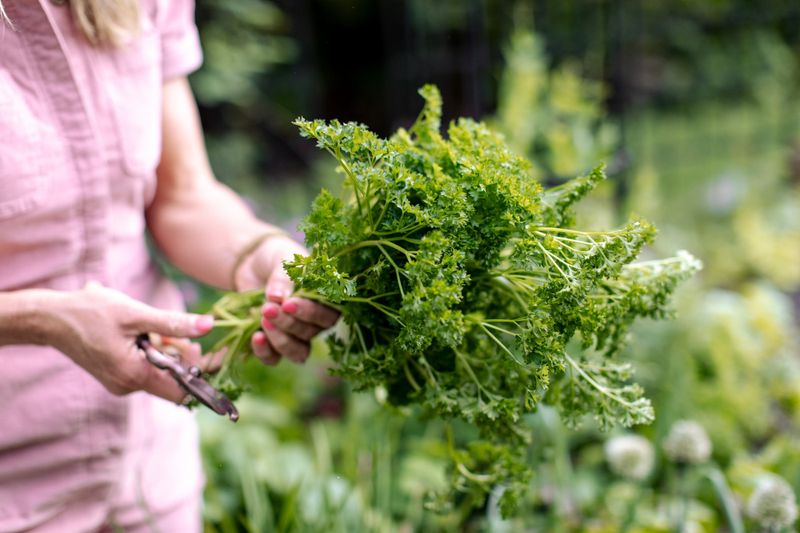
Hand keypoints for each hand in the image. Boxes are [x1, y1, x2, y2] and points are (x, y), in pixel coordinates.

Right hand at [44, 283, 214, 402]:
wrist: (50, 318)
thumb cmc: (91, 312)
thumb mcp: (136, 314)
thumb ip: (173, 324)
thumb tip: (209, 325)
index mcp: (134, 376)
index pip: (182, 391)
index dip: (198, 371)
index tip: (203, 348)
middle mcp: (127, 386)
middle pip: (173, 379)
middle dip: (180, 355)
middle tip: (173, 332)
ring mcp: (120, 383)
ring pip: (159, 372)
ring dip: (165, 350)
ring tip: (151, 328)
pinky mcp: (116, 375)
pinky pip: (145, 368)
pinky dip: (151, 351)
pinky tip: (141, 333)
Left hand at [234, 234, 338, 364]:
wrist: (251, 263)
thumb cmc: (275, 257)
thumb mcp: (281, 259)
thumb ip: (283, 277)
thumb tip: (277, 298)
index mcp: (325, 299)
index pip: (327, 313)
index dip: (309, 313)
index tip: (288, 304)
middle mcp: (314, 321)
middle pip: (310, 333)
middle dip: (288, 323)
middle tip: (268, 309)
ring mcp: (295, 335)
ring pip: (297, 351)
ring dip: (280, 340)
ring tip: (262, 321)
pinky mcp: (273, 343)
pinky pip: (274, 358)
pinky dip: (265, 352)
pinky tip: (255, 337)